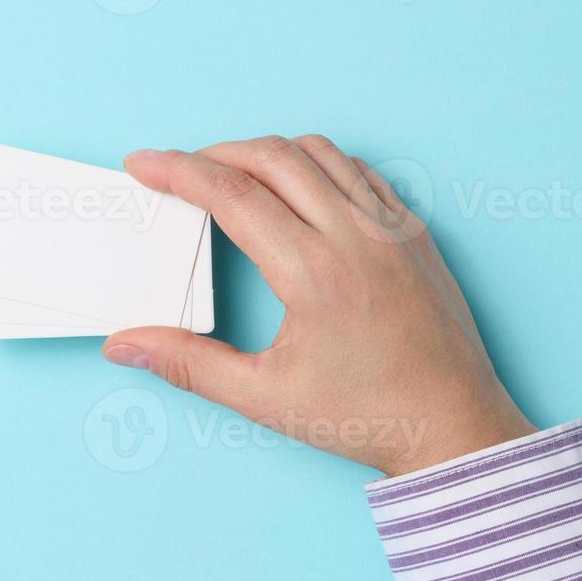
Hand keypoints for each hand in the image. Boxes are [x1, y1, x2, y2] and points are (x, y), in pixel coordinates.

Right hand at [101, 135, 534, 475]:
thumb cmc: (368, 417)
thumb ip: (189, 365)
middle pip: (270, 157)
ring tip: (232, 173)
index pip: (232, 194)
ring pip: (318, 153)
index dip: (178, 171)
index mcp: (314, 273)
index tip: (143, 164)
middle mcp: (356, 236)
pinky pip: (359, 171)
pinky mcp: (416, 233)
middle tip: (178, 170)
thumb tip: (127, 345)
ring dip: (266, 152)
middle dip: (213, 153)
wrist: (455, 429)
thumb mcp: (266, 398)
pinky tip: (297, 186)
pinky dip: (317, 164)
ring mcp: (392, 228)